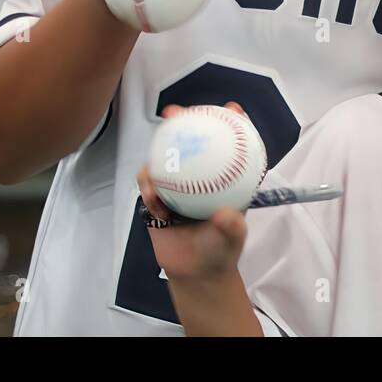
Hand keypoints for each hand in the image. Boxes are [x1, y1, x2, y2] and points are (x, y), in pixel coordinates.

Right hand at [137, 102, 248, 281]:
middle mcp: (199, 176)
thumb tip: (224, 214)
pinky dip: (149, 187)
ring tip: (156, 159)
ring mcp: (176, 185)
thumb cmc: (220, 250)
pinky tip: (154, 199)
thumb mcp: (232, 238)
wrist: (195, 272)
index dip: (231, 123)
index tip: (231, 109)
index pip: (229, 145)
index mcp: (223, 179)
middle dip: (182, 122)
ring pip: (163, 159)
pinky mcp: (157, 198)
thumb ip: (231, 227)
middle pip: (190, 142)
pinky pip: (148, 184)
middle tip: (175, 113)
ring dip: (158, 153)